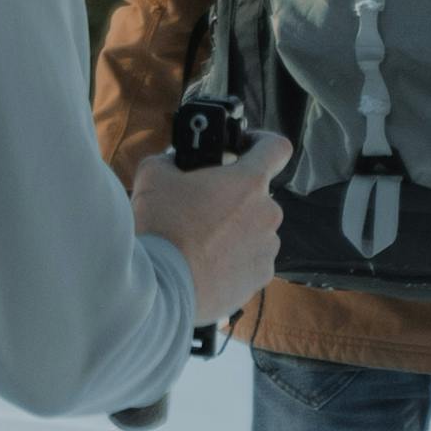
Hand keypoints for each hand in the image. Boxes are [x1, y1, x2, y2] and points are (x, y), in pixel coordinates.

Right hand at [133, 137, 288, 335]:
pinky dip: (234, 260)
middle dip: (233, 197)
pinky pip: (251, 260)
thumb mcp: (153, 175)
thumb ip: (170, 159)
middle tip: (201, 206)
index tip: (244, 149)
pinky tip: (206, 265)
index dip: (262, 142)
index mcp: (249, 182)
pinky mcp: (260, 279)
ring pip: (255, 229)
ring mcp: (267, 249)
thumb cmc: (161, 227)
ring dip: (235, 230)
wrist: (161, 288)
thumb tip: (173, 162)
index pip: (277, 148)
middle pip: (257, 195)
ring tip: (201, 242)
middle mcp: (267, 213)